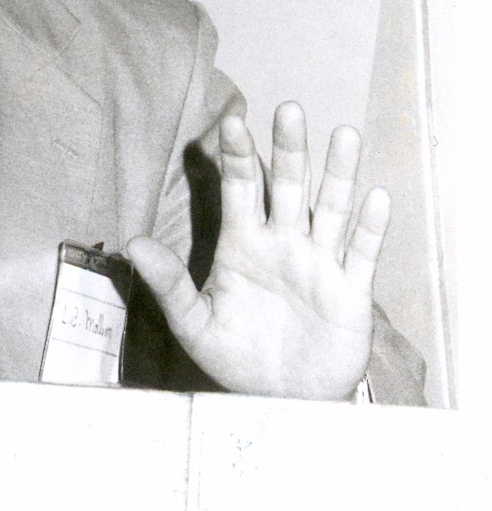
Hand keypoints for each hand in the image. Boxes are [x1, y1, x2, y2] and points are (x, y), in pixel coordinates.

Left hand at [126, 102, 388, 399]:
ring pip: (332, 208)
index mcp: (243, 243)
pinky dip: (371, 227)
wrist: (282, 401)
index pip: (241, 189)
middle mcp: (284, 242)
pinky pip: (363, 252)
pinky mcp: (352, 289)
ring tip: (344, 134)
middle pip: (289, 186)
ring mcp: (320, 262)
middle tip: (288, 109)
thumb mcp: (195, 324)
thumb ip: (169, 284)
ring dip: (339, 173)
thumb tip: (133, 243)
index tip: (231, 122)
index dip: (238, 157)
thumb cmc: (234, 358)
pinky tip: (376, 197)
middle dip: (289, 149)